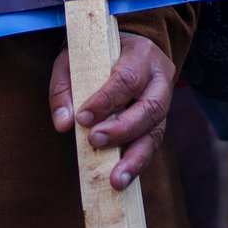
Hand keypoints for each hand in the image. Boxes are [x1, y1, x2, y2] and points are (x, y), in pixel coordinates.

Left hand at [49, 32, 171, 189]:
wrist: (123, 47)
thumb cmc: (96, 53)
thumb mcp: (74, 58)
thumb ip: (64, 87)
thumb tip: (63, 123)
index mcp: (141, 54)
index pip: (127, 79)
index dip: (106, 100)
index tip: (83, 118)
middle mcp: (159, 78)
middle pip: (149, 107)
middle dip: (123, 130)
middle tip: (95, 141)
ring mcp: (163, 102)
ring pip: (156, 131)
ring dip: (135, 158)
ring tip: (116, 180)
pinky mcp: (158, 122)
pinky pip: (151, 144)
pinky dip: (136, 162)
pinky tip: (122, 179)